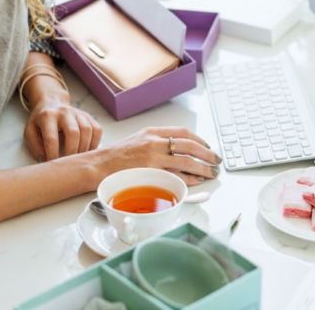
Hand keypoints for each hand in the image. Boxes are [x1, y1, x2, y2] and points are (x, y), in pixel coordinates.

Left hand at [24, 92, 102, 161]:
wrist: (51, 103)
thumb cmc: (40, 121)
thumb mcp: (30, 131)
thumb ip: (35, 146)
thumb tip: (45, 160)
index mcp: (47, 116)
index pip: (52, 138)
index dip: (53, 154)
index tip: (52, 165)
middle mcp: (64, 112)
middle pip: (73, 133)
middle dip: (71, 152)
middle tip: (68, 164)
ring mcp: (78, 113)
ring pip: (87, 131)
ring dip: (84, 149)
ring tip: (78, 159)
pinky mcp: (88, 116)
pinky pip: (97, 130)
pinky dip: (95, 143)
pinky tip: (87, 151)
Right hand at [95, 127, 221, 185]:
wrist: (98, 166)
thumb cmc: (116, 156)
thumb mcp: (138, 140)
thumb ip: (157, 142)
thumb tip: (179, 150)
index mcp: (152, 132)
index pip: (183, 132)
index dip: (199, 140)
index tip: (207, 147)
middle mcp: (154, 143)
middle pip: (189, 146)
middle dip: (207, 154)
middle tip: (216, 160)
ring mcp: (153, 158)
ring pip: (186, 161)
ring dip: (202, 168)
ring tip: (212, 172)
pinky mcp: (151, 173)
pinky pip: (176, 176)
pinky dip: (189, 179)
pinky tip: (197, 181)